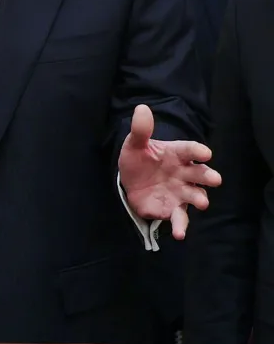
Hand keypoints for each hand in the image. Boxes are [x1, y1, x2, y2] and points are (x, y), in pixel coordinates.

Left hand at [119, 103, 220, 239]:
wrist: (130, 182)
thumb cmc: (138, 160)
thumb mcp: (134, 145)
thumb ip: (140, 130)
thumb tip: (141, 109)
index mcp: (177, 154)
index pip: (190, 150)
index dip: (198, 151)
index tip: (205, 153)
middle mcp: (185, 173)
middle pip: (201, 174)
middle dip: (208, 176)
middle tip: (214, 179)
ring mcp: (181, 192)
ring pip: (196, 196)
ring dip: (200, 199)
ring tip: (201, 203)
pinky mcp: (173, 209)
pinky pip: (180, 218)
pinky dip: (181, 226)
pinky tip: (179, 234)